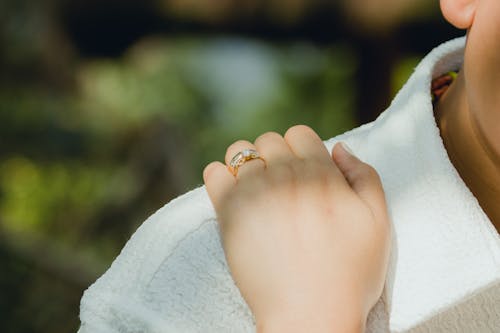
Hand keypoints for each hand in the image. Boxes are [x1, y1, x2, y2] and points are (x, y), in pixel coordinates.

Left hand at [203, 125, 390, 332]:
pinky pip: (213, 172)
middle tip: (282, 188)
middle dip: (276, 157)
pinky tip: (234, 196)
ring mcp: (254, 192)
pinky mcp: (228, 212)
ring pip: (240, 150)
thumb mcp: (378, 221)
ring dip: (247, 163)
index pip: (299, 133)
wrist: (310, 313)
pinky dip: (220, 177)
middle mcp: (285, 175)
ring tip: (257, 190)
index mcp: (321, 172)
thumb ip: (364, 175)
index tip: (303, 174)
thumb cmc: (349, 273)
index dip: (302, 150)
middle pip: (270, 140)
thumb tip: (339, 147)